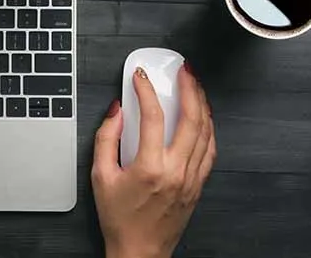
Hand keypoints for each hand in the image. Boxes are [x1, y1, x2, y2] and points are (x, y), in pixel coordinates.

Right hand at [92, 63, 215, 257]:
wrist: (140, 251)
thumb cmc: (119, 218)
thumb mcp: (100, 176)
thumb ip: (105, 139)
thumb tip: (116, 111)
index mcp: (149, 167)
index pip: (152, 117)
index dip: (146, 91)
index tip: (140, 77)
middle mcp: (176, 171)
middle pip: (191, 119)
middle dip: (189, 88)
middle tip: (183, 71)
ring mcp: (191, 178)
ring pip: (206, 132)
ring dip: (202, 104)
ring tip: (195, 86)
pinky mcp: (198, 185)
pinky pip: (210, 150)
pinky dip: (208, 128)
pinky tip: (203, 117)